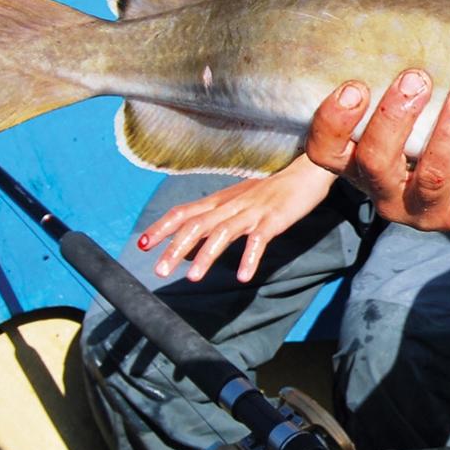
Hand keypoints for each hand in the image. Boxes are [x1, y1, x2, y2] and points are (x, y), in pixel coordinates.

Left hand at [138, 157, 336, 282]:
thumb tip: (190, 245)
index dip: (162, 228)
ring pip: (223, 232)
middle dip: (175, 248)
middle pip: (197, 225)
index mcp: (221, 201)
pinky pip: (259, 240)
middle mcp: (231, 205)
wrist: (306, 171)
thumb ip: (215, 222)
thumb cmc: (273, 190)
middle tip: (159, 271)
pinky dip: (250, 258)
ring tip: (193, 278)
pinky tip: (243, 276)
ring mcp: (252, 211)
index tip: (142, 245)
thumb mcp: (239, 204)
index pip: (184, 213)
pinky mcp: (273, 219)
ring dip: (206, 255)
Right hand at [305, 70, 449, 231]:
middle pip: (375, 161)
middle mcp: (387, 192)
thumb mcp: (405, 115)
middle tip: (416, 78)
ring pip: (431, 176)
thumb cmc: (431, 133)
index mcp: (359, 165)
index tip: (354, 86)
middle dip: (394, 117)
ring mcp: (427, 209)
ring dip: (448, 132)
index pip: (327, 151)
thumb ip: (393, 85)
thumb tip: (399, 17)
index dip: (333, 122)